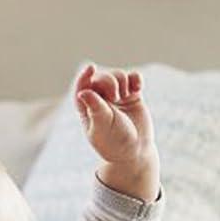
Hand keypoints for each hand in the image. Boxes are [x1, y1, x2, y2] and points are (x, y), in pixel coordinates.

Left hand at [75, 63, 157, 195]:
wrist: (136, 151)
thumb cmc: (115, 142)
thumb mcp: (103, 127)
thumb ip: (95, 108)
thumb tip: (82, 92)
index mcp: (87, 108)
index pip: (82, 87)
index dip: (85, 76)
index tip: (91, 69)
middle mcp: (101, 100)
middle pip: (102, 78)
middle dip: (109, 81)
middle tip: (115, 97)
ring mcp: (117, 97)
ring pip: (118, 75)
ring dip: (122, 80)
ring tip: (125, 95)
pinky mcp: (132, 96)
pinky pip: (133, 78)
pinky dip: (135, 79)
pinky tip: (137, 87)